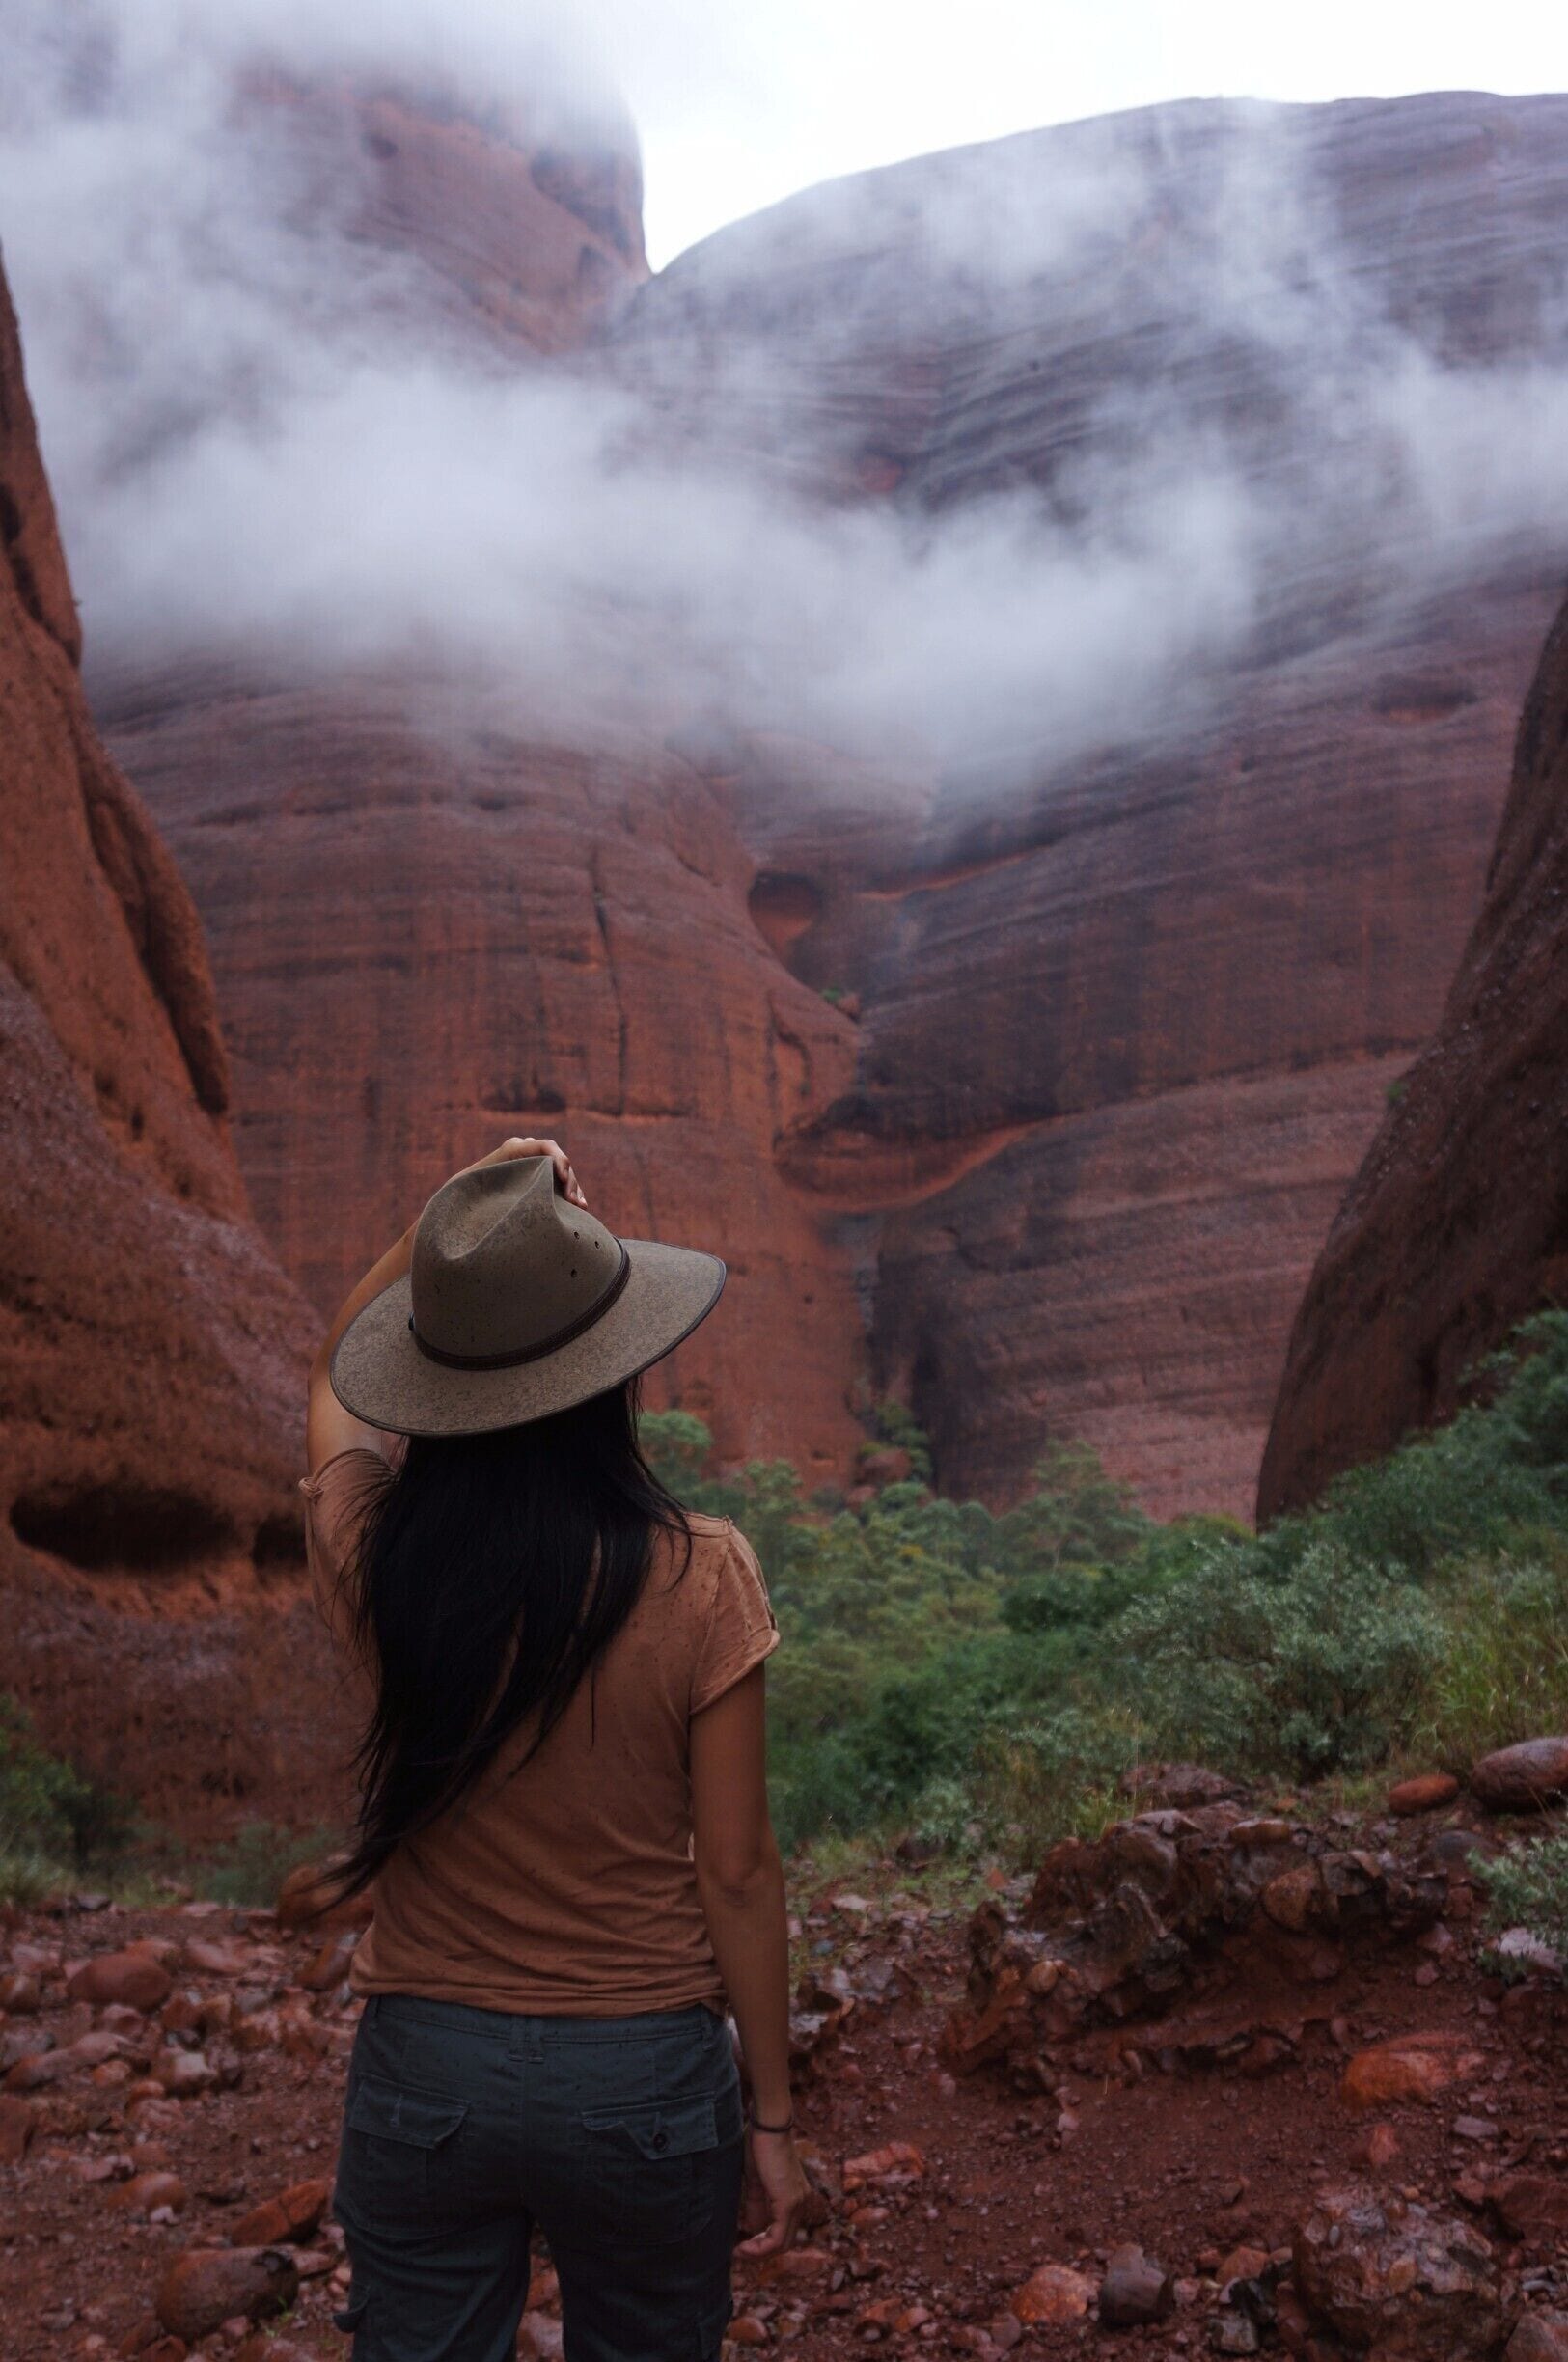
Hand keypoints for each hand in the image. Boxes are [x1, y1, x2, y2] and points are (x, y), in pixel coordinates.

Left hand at [457, 1135, 585, 1208]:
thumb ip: (495, 1178)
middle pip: (559, 1161)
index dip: (559, 1160)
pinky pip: (561, 1184)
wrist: (463, 1195)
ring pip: (563, 1174)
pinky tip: (580, 1208)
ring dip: (574, 1190)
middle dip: (570, 1181)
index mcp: (513, 1148)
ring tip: (581, 1208)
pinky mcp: (540, 1179)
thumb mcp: (476, 1183)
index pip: (545, 1146)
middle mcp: (528, 1152)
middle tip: (575, 1203)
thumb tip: (507, 1183)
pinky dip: (571, 1195)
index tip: (563, 1178)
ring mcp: (536, 1165)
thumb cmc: (466, 1190)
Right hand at [736, 2127, 808, 2257]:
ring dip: (759, 2252)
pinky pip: (778, 2237)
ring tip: (740, 2252)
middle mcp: (801, 2202)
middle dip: (761, 2252)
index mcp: (795, 2197)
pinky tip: (744, 2246)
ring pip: (783, 2244)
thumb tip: (752, 2228)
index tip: (742, 2246)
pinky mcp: (789, 2202)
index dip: (764, 2244)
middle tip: (740, 2253)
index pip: (784, 2231)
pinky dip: (761, 2247)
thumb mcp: (756, 2181)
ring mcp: (797, 2203)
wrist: (767, 2125)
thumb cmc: (759, 2146)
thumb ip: (757, 2205)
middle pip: (785, 2242)